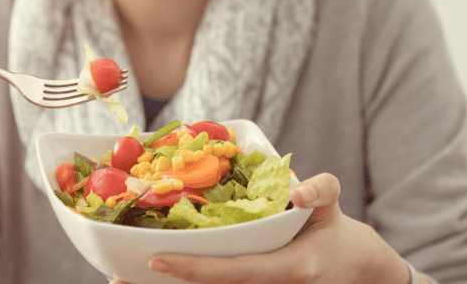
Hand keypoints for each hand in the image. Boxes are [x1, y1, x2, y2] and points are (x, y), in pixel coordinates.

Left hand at [111, 173, 410, 283]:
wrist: (347, 266)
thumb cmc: (333, 233)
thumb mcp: (333, 207)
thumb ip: (321, 192)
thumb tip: (300, 192)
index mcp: (286, 268)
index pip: (232, 271)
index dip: (194, 269)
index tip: (156, 261)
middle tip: (119, 278)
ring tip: (122, 280)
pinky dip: (184, 282)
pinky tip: (154, 275)